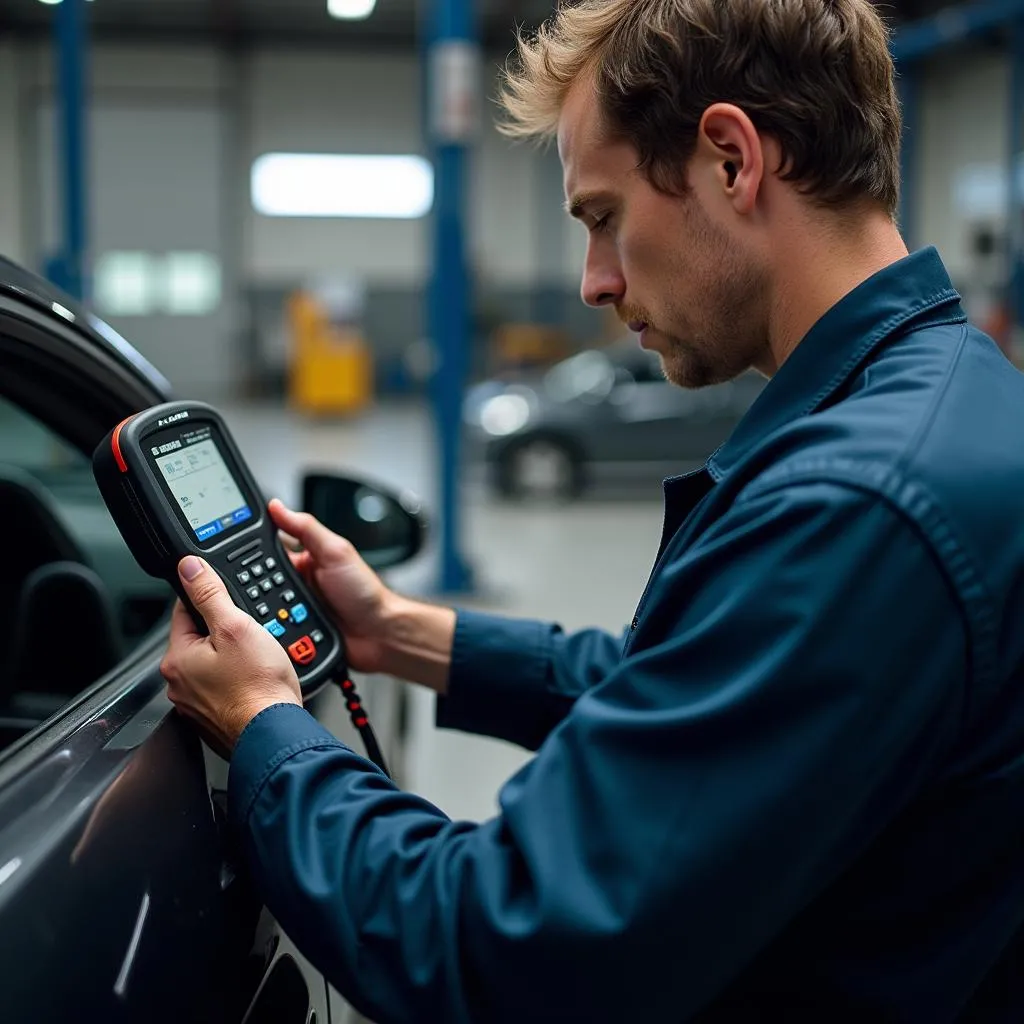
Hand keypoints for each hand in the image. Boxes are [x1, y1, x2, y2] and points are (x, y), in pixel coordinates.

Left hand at [160, 555, 302, 752]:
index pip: (185, 610)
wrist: (274, 733)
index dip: (211, 598)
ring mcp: (196, 704)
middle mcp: (179, 684)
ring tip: (258, 658)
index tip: (230, 598)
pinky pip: (224, 687)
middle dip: (225, 630)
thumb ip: (210, 593)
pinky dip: (239, 681)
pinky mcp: (214, 718)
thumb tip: (189, 567)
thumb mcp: (236, 626)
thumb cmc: (258, 686)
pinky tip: (256, 680)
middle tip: (252, 632)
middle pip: (201, 638)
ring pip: (214, 664)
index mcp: (177, 658)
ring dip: (233, 657)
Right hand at [269, 499, 397, 674]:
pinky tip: (271, 631)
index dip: (252, 554)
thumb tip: (277, 507)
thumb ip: (306, 528)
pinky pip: (272, 631)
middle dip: (256, 588)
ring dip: (263, 612)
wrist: (379, 633)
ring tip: (272, 612)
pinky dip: (270, 632)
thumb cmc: (364, 591)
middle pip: (260, 582)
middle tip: (263, 590)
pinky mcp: (293, 632)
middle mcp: (297, 583)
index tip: (238, 557)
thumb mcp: (336, 551)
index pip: (267, 551)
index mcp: (304, 559)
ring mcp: (294, 608)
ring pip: (262, 609)